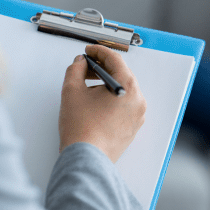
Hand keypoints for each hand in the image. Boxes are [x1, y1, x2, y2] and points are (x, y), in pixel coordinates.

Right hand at [59, 44, 146, 162]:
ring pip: (123, 90)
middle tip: (85, 67)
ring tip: (87, 86)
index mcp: (128, 88)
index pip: (115, 60)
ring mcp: (137, 115)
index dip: (99, 51)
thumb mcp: (71, 91)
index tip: (89, 51)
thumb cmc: (81, 129)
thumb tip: (80, 63)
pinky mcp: (132, 127)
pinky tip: (95, 102)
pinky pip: (124, 105)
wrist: (86, 158)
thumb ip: (75, 69)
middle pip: (121, 74)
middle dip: (102, 68)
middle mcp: (137, 100)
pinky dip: (111, 99)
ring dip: (106, 84)